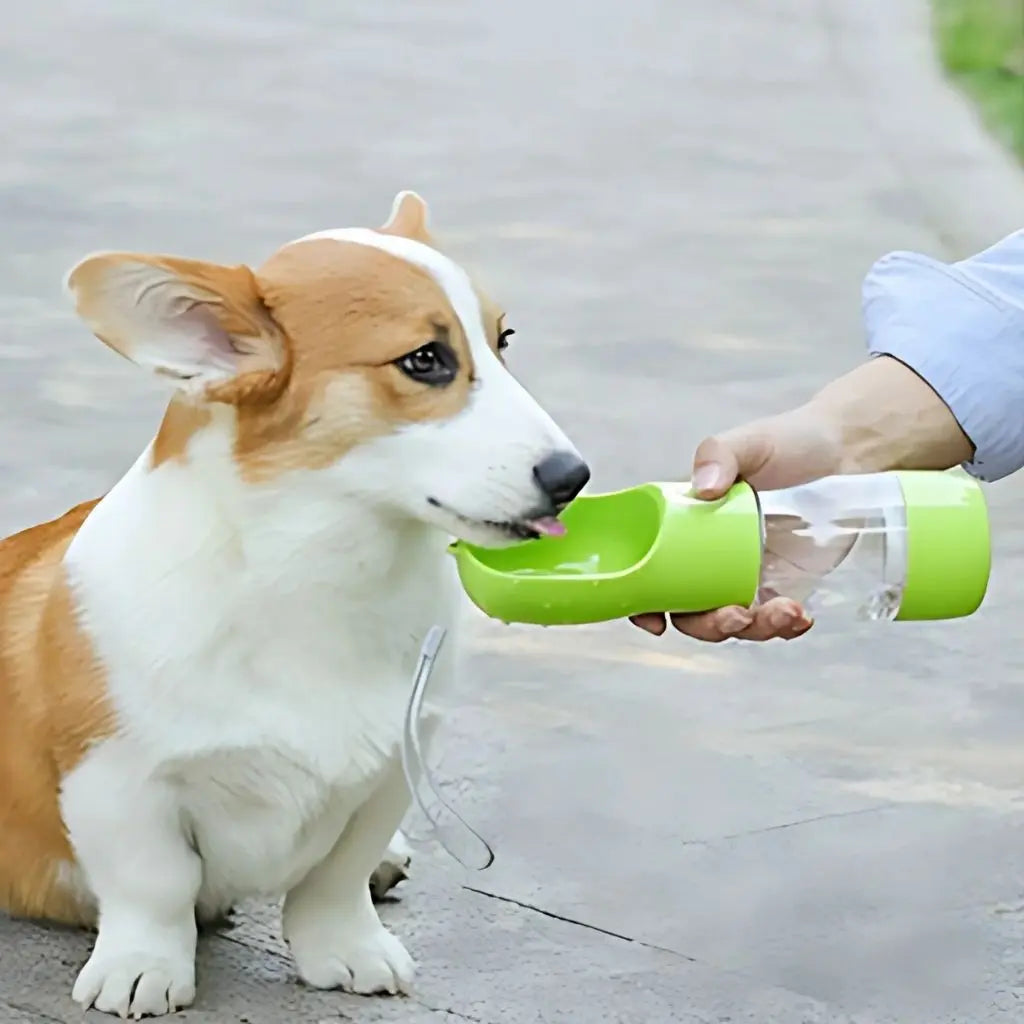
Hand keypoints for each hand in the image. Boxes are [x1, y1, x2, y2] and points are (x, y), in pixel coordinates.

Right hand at [631, 356, 974, 642]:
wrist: (846, 452)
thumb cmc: (789, 441)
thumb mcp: (749, 441)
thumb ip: (719, 455)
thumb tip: (704, 486)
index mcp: (686, 526)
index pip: (651, 570)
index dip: (644, 602)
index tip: (655, 619)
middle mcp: (709, 557)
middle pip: (689, 611)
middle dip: (707, 626)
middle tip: (735, 614)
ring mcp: (746, 576)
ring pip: (733, 623)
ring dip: (752, 630)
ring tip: (784, 611)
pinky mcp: (784, 586)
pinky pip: (775, 621)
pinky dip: (786, 628)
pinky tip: (801, 616)